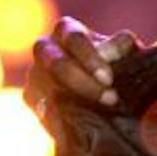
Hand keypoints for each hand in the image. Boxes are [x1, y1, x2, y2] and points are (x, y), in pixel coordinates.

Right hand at [26, 16, 140, 123]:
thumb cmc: (117, 64)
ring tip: (102, 115)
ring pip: (48, 88)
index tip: (108, 79)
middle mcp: (45, 48)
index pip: (74, 38)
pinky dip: (63, 119)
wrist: (106, 92)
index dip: (90, 59)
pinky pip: (42, 109)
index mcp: (67, 30)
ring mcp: (34, 73)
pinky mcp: (31, 97)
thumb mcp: (125, 52)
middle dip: (83, 84)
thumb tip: (119, 46)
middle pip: (57, 64)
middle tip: (110, 99)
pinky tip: (83, 125)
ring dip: (76, 103)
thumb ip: (122, 46)